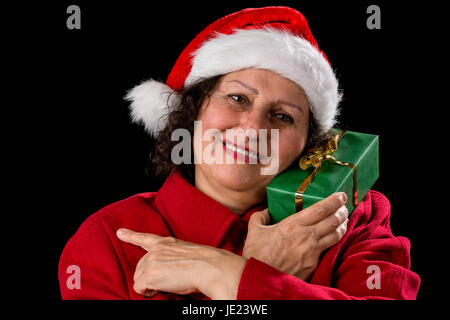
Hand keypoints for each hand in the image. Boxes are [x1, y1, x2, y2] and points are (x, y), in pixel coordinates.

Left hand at [116, 229, 246, 298]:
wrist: (211, 268)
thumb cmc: (207, 264)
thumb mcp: (188, 255)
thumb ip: (173, 258)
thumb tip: (167, 272)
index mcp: (168, 243)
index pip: (146, 238)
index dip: (131, 235)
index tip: (120, 232)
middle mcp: (157, 249)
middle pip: (141, 267)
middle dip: (151, 277)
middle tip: (171, 281)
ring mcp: (151, 260)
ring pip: (139, 279)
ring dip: (151, 285)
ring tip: (170, 284)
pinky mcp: (149, 274)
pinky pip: (140, 289)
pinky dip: (149, 293)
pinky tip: (164, 289)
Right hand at [243, 192, 348, 279]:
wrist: (260, 278)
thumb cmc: (256, 254)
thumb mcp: (254, 230)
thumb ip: (260, 216)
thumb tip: (266, 211)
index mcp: (293, 225)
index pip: (320, 209)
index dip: (333, 201)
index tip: (341, 196)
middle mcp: (306, 237)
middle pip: (333, 221)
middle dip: (342, 212)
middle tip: (344, 207)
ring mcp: (312, 252)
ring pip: (336, 236)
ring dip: (343, 226)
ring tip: (344, 220)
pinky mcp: (313, 265)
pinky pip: (328, 250)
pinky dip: (335, 241)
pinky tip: (334, 238)